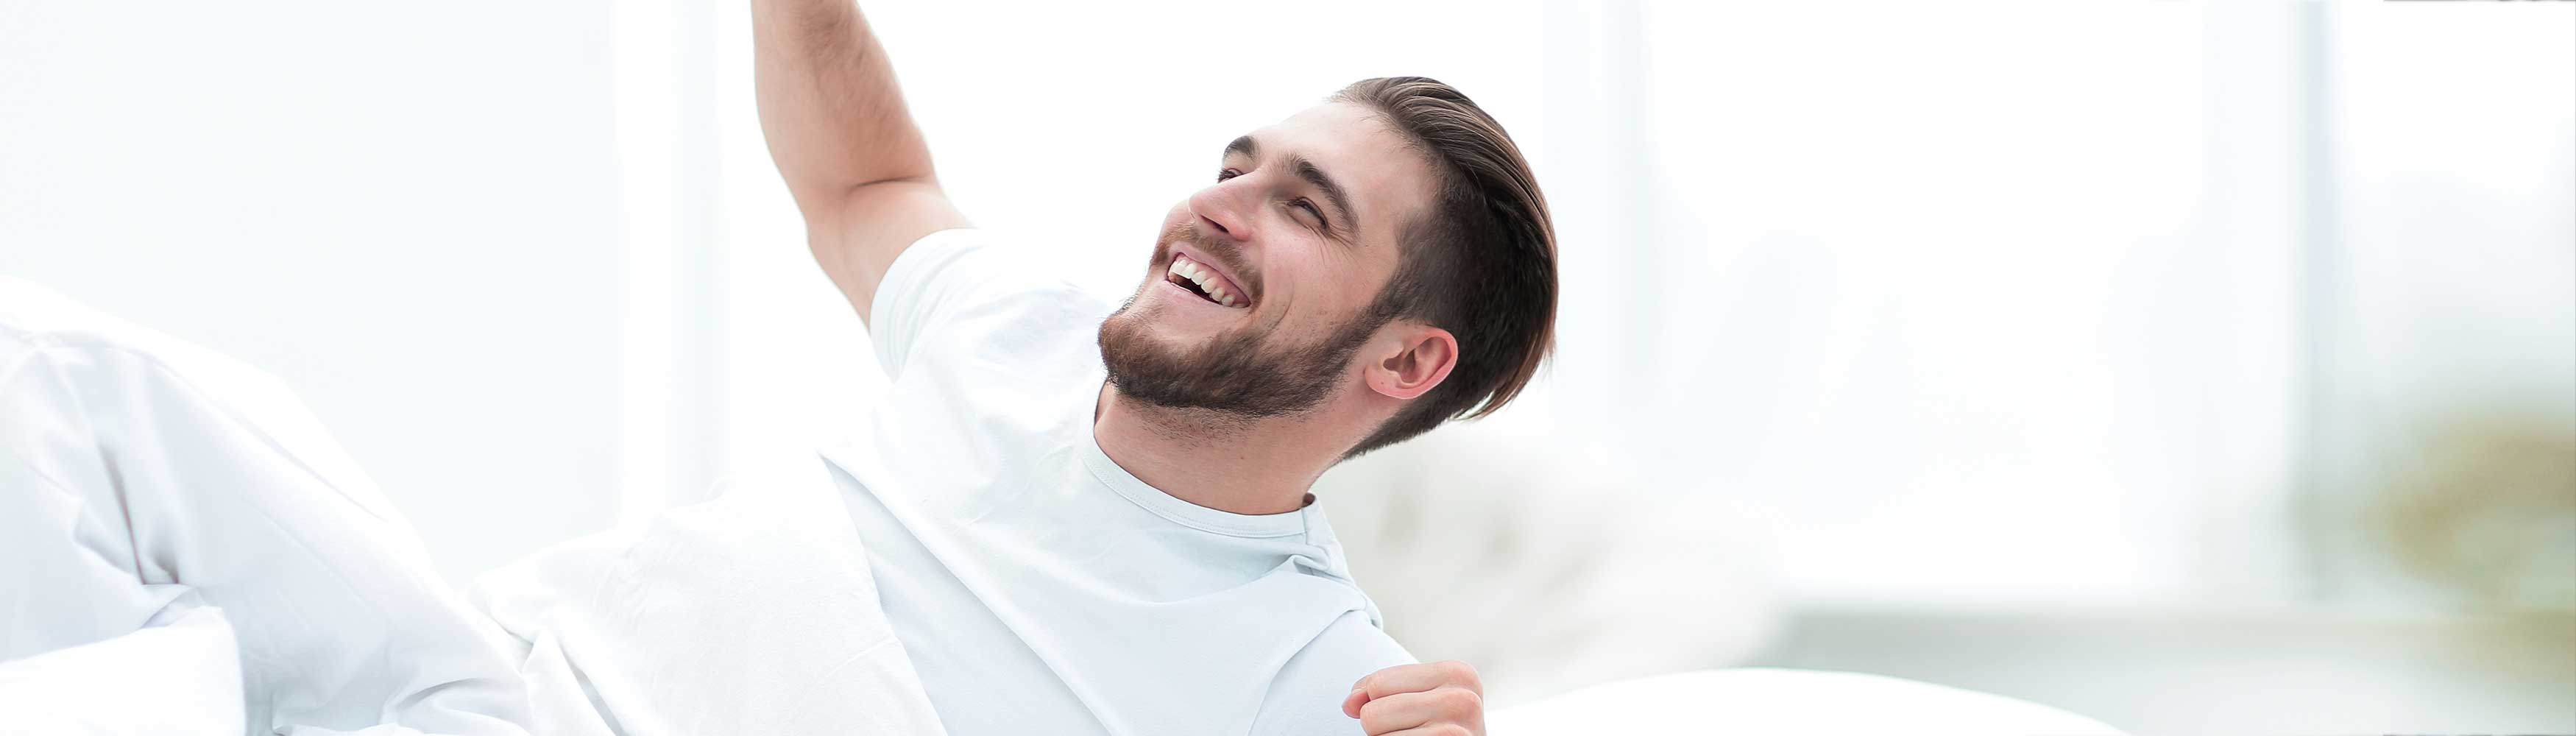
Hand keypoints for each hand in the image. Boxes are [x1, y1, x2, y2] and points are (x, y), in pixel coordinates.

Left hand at [1341, 660, 1484, 735]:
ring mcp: (1455, 731)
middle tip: (1414, 731)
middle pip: (1373, 711)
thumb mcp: (1420, 699)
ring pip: (1376, 734)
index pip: (1377, 684)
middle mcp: (1462, 700)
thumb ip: (1381, 690)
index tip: (1409, 713)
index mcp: (1457, 673)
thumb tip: (1350, 702)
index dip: (1379, 703)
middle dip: (1382, 726)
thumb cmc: (1445, 728)